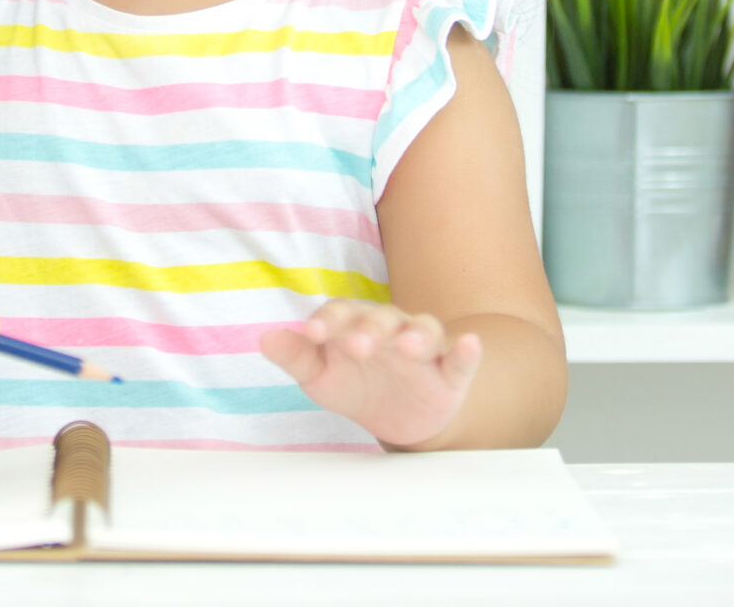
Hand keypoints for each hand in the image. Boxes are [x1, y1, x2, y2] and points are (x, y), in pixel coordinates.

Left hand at [258, 299, 482, 447]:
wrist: (398, 419)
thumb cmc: (355, 385)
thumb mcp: (321, 377)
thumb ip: (296, 357)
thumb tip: (263, 338)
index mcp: (356, 324)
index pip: (341, 313)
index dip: (327, 321)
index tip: (311, 334)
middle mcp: (391, 328)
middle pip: (383, 318)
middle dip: (370, 329)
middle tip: (356, 346)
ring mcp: (423, 349)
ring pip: (424, 329)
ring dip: (417, 335)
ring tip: (410, 346)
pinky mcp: (450, 373)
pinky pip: (460, 358)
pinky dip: (466, 351)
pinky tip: (470, 344)